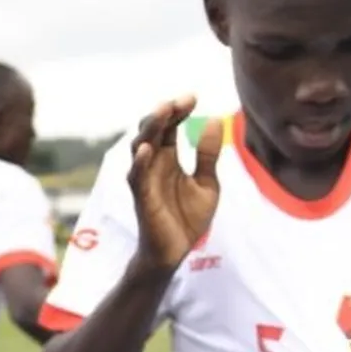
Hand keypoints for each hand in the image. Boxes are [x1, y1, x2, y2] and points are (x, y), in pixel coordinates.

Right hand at [127, 96, 220, 271]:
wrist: (175, 253)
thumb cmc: (187, 218)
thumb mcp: (207, 183)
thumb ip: (208, 155)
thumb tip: (214, 121)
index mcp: (168, 158)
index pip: (169, 126)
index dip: (178, 111)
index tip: (193, 98)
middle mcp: (153, 164)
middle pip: (152, 130)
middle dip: (164, 113)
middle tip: (181, 101)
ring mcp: (145, 179)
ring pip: (140, 147)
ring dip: (151, 129)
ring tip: (163, 112)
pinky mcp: (142, 198)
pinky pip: (137, 177)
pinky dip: (141, 162)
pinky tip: (148, 149)